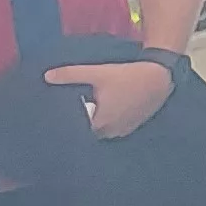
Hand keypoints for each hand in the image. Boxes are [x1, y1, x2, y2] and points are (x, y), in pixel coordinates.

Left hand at [45, 59, 171, 136]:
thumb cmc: (127, 77)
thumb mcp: (97, 73)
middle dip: (83, 123)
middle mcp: (112, 131)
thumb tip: (46, 76)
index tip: (62, 117)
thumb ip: (71, 75)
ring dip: (98, 124)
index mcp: (101, 122)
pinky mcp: (134, 124)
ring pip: (104, 132)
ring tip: (91, 110)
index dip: (70, 124)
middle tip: (76, 110)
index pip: (78, 131)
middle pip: (91, 132)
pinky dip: (110, 122)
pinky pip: (116, 128)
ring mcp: (125, 129)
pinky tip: (109, 109)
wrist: (159, 77)